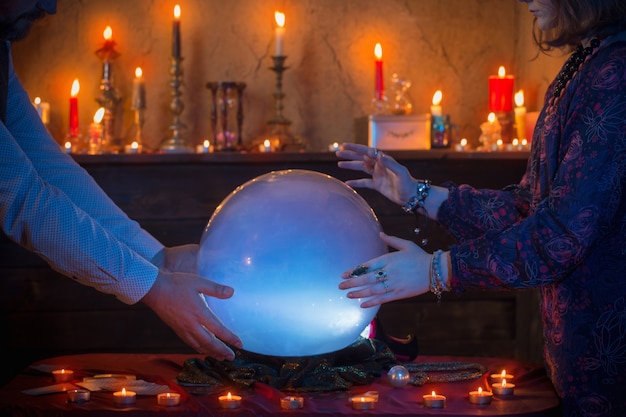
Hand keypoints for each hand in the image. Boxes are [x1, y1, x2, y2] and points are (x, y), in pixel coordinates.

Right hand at [144, 245, 242, 360]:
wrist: (155, 290)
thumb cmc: (177, 284)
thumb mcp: (198, 282)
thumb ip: (216, 289)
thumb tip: (232, 292)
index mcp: (199, 312)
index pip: (218, 329)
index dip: (230, 338)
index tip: (239, 344)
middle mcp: (191, 324)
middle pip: (209, 343)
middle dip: (222, 351)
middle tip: (232, 357)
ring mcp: (183, 328)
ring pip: (199, 345)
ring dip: (211, 352)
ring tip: (220, 356)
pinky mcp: (176, 329)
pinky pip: (190, 343)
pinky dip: (199, 348)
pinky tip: (203, 349)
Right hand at [336, 143, 415, 204]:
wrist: (412, 196)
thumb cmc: (408, 183)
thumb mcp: (400, 172)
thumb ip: (390, 163)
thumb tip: (379, 154)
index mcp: (384, 161)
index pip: (367, 152)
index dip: (356, 148)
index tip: (345, 145)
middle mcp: (379, 166)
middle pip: (362, 158)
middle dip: (350, 155)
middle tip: (338, 152)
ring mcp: (378, 175)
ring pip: (361, 168)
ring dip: (351, 165)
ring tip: (339, 164)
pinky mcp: (377, 185)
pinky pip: (364, 182)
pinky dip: (356, 182)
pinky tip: (347, 183)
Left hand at [338, 232, 430, 307]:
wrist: (436, 270)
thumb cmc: (420, 256)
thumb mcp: (406, 245)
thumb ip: (391, 240)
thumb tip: (380, 234)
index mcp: (388, 259)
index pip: (366, 265)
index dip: (354, 271)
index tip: (343, 274)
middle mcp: (389, 272)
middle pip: (366, 279)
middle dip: (352, 283)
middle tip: (340, 286)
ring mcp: (394, 284)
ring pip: (372, 290)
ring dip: (358, 293)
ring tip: (348, 295)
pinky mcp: (400, 294)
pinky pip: (383, 299)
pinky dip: (371, 302)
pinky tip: (362, 305)